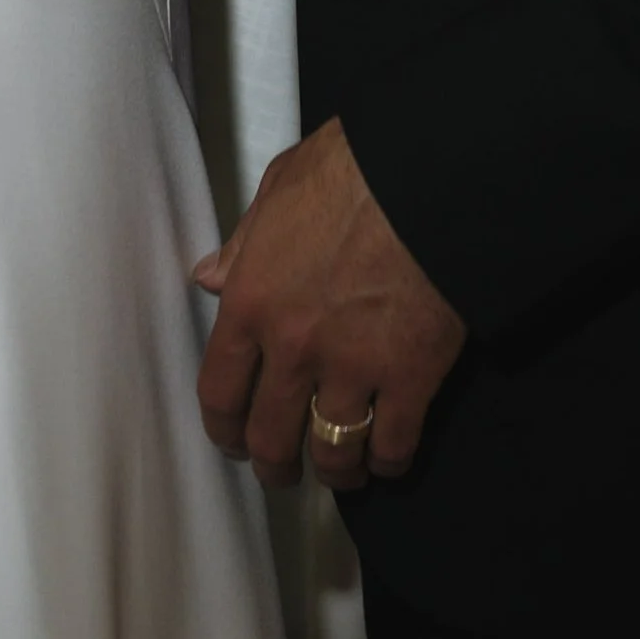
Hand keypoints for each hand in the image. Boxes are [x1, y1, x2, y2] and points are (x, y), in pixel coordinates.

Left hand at [192, 117, 466, 491]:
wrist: (429, 172)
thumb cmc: (354, 166)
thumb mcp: (279, 187)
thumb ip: (243, 243)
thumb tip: (210, 278)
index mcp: (252, 300)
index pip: (219, 391)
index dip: (224, 429)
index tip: (233, 441)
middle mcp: (293, 347)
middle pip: (270, 438)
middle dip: (274, 465)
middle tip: (282, 471)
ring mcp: (353, 367)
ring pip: (333, 452)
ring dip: (335, 471)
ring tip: (342, 472)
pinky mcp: (411, 377)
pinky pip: (394, 445)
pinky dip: (390, 462)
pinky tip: (389, 458)